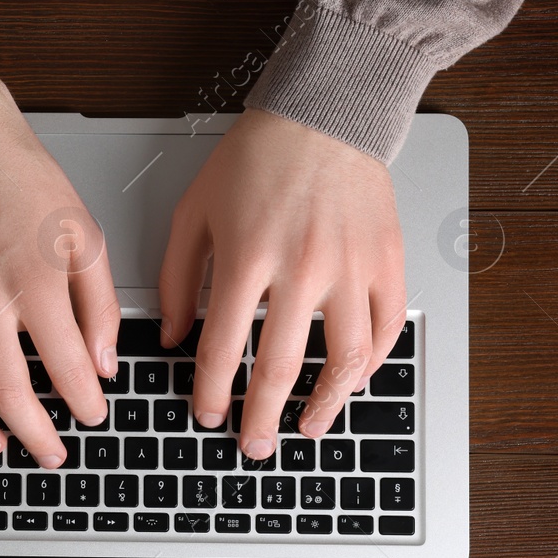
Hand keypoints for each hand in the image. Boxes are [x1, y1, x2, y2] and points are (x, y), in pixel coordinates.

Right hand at [0, 75, 120, 468]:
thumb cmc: (22, 180)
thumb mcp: (85, 234)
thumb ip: (100, 304)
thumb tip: (102, 363)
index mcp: (34, 281)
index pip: (67, 368)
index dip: (85, 403)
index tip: (92, 414)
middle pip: (7, 393)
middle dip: (35, 435)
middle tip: (51, 451)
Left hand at [159, 107, 406, 459]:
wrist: (325, 111)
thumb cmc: (255, 159)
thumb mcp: (194, 212)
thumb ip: (175, 279)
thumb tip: (169, 337)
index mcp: (248, 257)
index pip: (223, 348)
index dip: (211, 392)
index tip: (207, 415)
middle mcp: (303, 267)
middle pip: (280, 367)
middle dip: (261, 417)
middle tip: (252, 446)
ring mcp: (352, 266)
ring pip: (343, 359)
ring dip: (324, 405)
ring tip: (307, 428)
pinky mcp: (388, 259)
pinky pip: (386, 327)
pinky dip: (371, 363)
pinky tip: (351, 383)